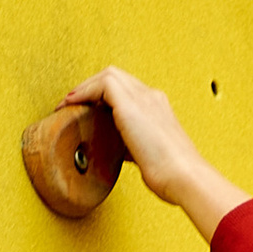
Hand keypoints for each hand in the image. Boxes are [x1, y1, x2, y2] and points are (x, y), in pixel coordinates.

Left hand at [64, 66, 247, 241]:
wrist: (184, 176)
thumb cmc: (172, 174)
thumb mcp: (148, 157)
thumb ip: (133, 148)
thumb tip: (119, 151)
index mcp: (159, 108)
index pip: (127, 89)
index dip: (104, 96)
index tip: (88, 109)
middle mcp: (152, 98)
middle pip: (116, 77)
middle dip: (91, 87)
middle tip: (73, 103)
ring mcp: (144, 98)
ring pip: (108, 75)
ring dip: (85, 87)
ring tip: (69, 103)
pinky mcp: (131, 104)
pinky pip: (102, 85)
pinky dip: (84, 92)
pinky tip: (73, 105)